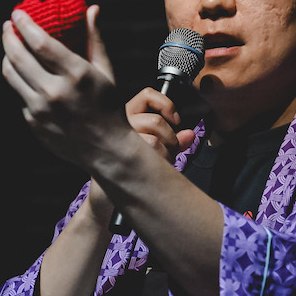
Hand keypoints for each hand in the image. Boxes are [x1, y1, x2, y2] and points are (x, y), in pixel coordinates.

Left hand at [2, 4, 121, 166]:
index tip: (17, 13)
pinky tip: (25, 73)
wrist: (106, 149)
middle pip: (18, 56)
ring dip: (6, 55)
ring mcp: (41, 109)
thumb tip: (91, 8)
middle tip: (6, 25)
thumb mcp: (106, 71)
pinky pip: (19, 94)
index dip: (25, 24)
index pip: (41, 42)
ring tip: (10, 45)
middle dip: (8, 36)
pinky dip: (20, 80)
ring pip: (11, 75)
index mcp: (77, 74)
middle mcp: (55, 91)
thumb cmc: (108, 105)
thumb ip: (94, 39)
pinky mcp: (33, 122)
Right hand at [83, 89, 196, 225]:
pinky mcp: (119, 155)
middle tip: (169, 150)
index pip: (146, 95)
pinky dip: (159, 161)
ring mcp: (117, 139)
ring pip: (154, 138)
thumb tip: (190, 135)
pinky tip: (153, 169)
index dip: (165, 104)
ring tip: (160, 163)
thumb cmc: (127, 173)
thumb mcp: (154, 153)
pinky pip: (150, 153)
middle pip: (156, 120)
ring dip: (165, 153)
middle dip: (171, 139)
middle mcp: (118, 124)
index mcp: (124, 116)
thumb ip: (172, 142)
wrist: (104, 200)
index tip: (175, 119)